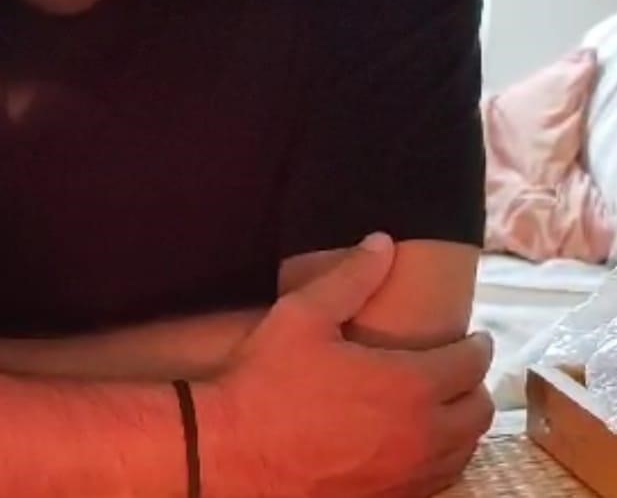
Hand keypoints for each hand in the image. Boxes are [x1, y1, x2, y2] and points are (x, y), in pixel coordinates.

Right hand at [201, 233, 493, 497]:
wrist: (237, 452)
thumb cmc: (269, 379)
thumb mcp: (304, 314)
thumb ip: (351, 276)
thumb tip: (383, 242)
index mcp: (409, 383)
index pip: (469, 364)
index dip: (478, 346)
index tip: (475, 336)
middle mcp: (422, 434)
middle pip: (479, 411)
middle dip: (478, 384)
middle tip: (464, 367)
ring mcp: (409, 474)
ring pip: (465, 450)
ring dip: (466, 423)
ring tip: (451, 403)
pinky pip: (441, 479)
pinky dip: (446, 457)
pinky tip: (426, 445)